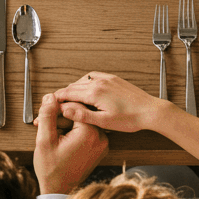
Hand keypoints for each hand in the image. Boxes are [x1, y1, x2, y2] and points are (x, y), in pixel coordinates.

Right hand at [34, 93, 108, 195]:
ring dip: (65, 123)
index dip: (57, 106)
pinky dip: (73, 130)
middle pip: (79, 114)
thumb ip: (48, 116)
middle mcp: (100, 137)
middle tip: (43, 121)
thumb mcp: (44, 140)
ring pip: (82, 122)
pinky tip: (59, 135)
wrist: (59, 191)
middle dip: (60, 115)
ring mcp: (101, 143)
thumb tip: (50, 97)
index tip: (45, 109)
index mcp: (89, 133)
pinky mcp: (99, 148)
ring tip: (49, 130)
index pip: (74, 107)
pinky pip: (86, 131)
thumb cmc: (52, 170)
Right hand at [52, 72, 167, 134]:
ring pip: (82, 80)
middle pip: (73, 85)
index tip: (50, 103)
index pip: (68, 93)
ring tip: (69, 97)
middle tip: (56, 102)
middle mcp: (99, 82)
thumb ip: (82, 115)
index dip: (57, 98)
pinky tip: (86, 88)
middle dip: (63, 93)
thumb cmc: (130, 118)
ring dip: (74, 87)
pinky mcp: (113, 78)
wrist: (149, 111)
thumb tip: (65, 110)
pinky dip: (85, 81)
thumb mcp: (103, 122)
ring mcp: (107, 79)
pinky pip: (93, 76)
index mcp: (95, 92)